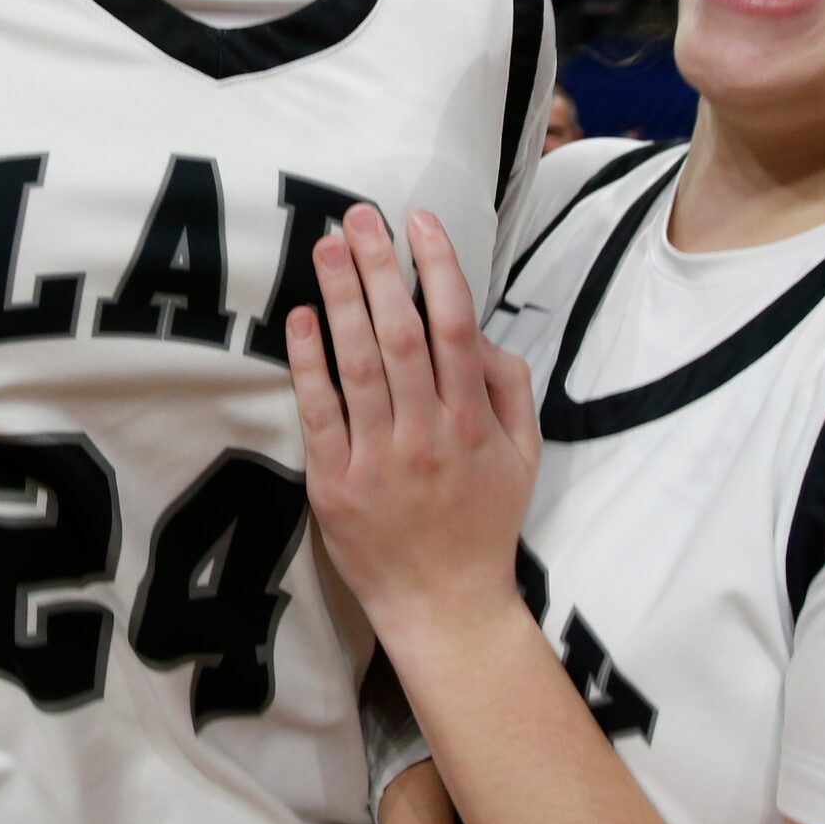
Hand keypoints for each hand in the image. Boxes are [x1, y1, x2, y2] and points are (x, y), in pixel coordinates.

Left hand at [287, 205, 540, 646]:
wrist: (446, 607)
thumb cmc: (483, 524)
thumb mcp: (523, 456)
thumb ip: (510, 389)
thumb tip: (482, 332)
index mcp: (474, 422)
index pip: (457, 328)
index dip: (439, 269)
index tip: (420, 221)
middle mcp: (428, 434)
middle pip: (402, 334)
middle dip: (381, 268)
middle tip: (358, 216)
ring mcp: (380, 459)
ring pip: (359, 364)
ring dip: (342, 299)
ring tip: (325, 248)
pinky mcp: (336, 485)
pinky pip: (320, 413)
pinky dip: (310, 363)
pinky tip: (301, 319)